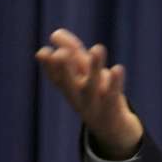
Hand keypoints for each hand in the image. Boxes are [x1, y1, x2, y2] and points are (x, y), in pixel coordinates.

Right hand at [36, 28, 143, 159]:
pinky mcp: (113, 108)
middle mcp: (78, 97)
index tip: (43, 52)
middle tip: (60, 53)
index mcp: (69, 89)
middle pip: (70, 83)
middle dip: (65, 69)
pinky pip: (114, 94)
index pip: (56, 77)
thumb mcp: (82, 74)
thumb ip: (72, 53)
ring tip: (98, 47)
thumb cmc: (94, 95)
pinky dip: (115, 82)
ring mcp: (95, 104)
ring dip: (95, 68)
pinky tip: (117, 68)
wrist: (112, 129)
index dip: (49, 66)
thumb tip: (55, 33)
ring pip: (93, 85)